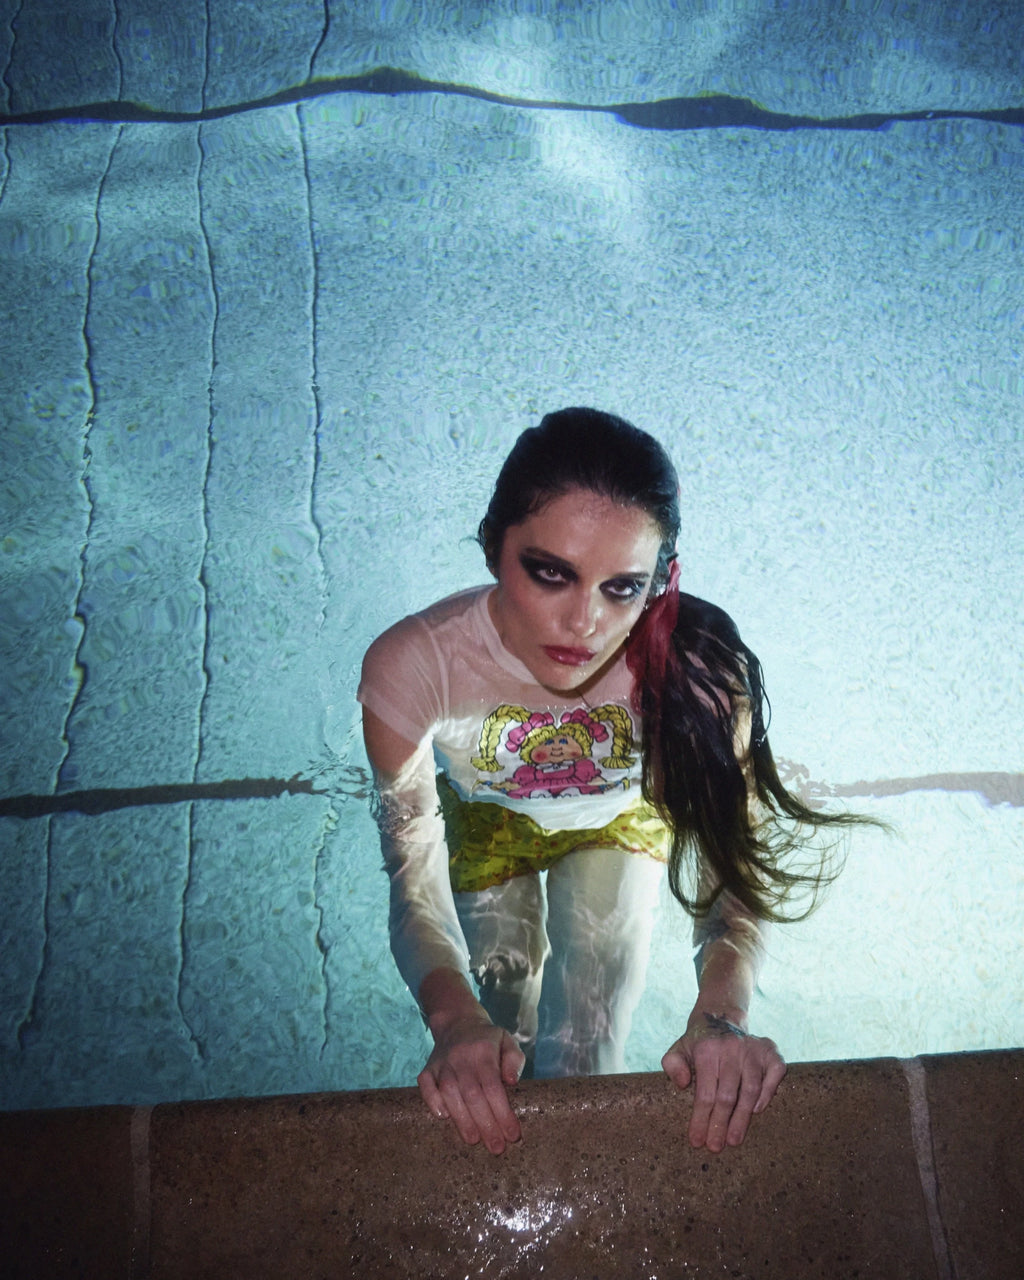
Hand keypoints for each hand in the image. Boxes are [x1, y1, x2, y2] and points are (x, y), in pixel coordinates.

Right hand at [417, 1014, 524, 1154]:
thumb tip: (512, 1082)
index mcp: (483, 1052)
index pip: (493, 1087)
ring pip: (450, 1094)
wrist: (457, 1022)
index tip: (513, 1135)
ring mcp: (442, 1064)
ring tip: (474, 1140)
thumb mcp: (508, 1041)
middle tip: (496, 1148)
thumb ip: (514, 1060)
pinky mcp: (427, 1069)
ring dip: (461, 1119)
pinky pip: (425, 1086)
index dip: (502, 1113)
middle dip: (485, 1125)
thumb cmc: (488, 1040)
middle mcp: (461, 1058)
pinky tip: (443, 1116)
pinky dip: (432, 1101)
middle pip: (472, 1095)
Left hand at [662, 1012, 785, 1151]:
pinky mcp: (770, 1051)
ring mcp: (753, 1049)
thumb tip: (683, 1084)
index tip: (697, 1141)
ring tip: (734, 1140)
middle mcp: (732, 1048)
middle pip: (727, 1095)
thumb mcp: (679, 1049)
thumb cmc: (699, 1043)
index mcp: (707, 1049)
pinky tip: (756, 1111)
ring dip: (742, 1118)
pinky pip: (773, 1075)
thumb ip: (673, 1065)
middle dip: (720, 1125)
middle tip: (715, 1147)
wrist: (722, 1018)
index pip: (705, 1092)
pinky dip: (767, 1094)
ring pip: (749, 1090)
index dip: (701, 1119)